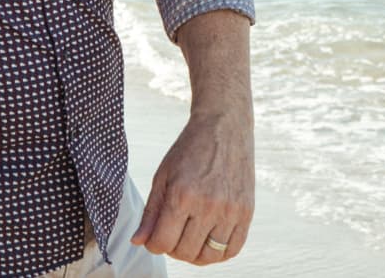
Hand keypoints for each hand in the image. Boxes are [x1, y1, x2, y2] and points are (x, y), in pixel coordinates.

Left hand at [130, 108, 254, 264]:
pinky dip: (217, 254)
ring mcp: (230, 211)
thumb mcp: (162, 176)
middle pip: (185, 252)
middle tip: (170, 235)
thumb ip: (151, 211)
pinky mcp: (247, 213)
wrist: (223, 128)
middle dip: (171, 249)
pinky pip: (232, 250)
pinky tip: (207, 241)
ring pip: (209, 256)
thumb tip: (138, 242)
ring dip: (194, 255)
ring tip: (187, 240)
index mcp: (182, 194)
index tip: (153, 238)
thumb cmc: (188, 151)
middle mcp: (208, 206)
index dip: (153, 245)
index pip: (163, 242)